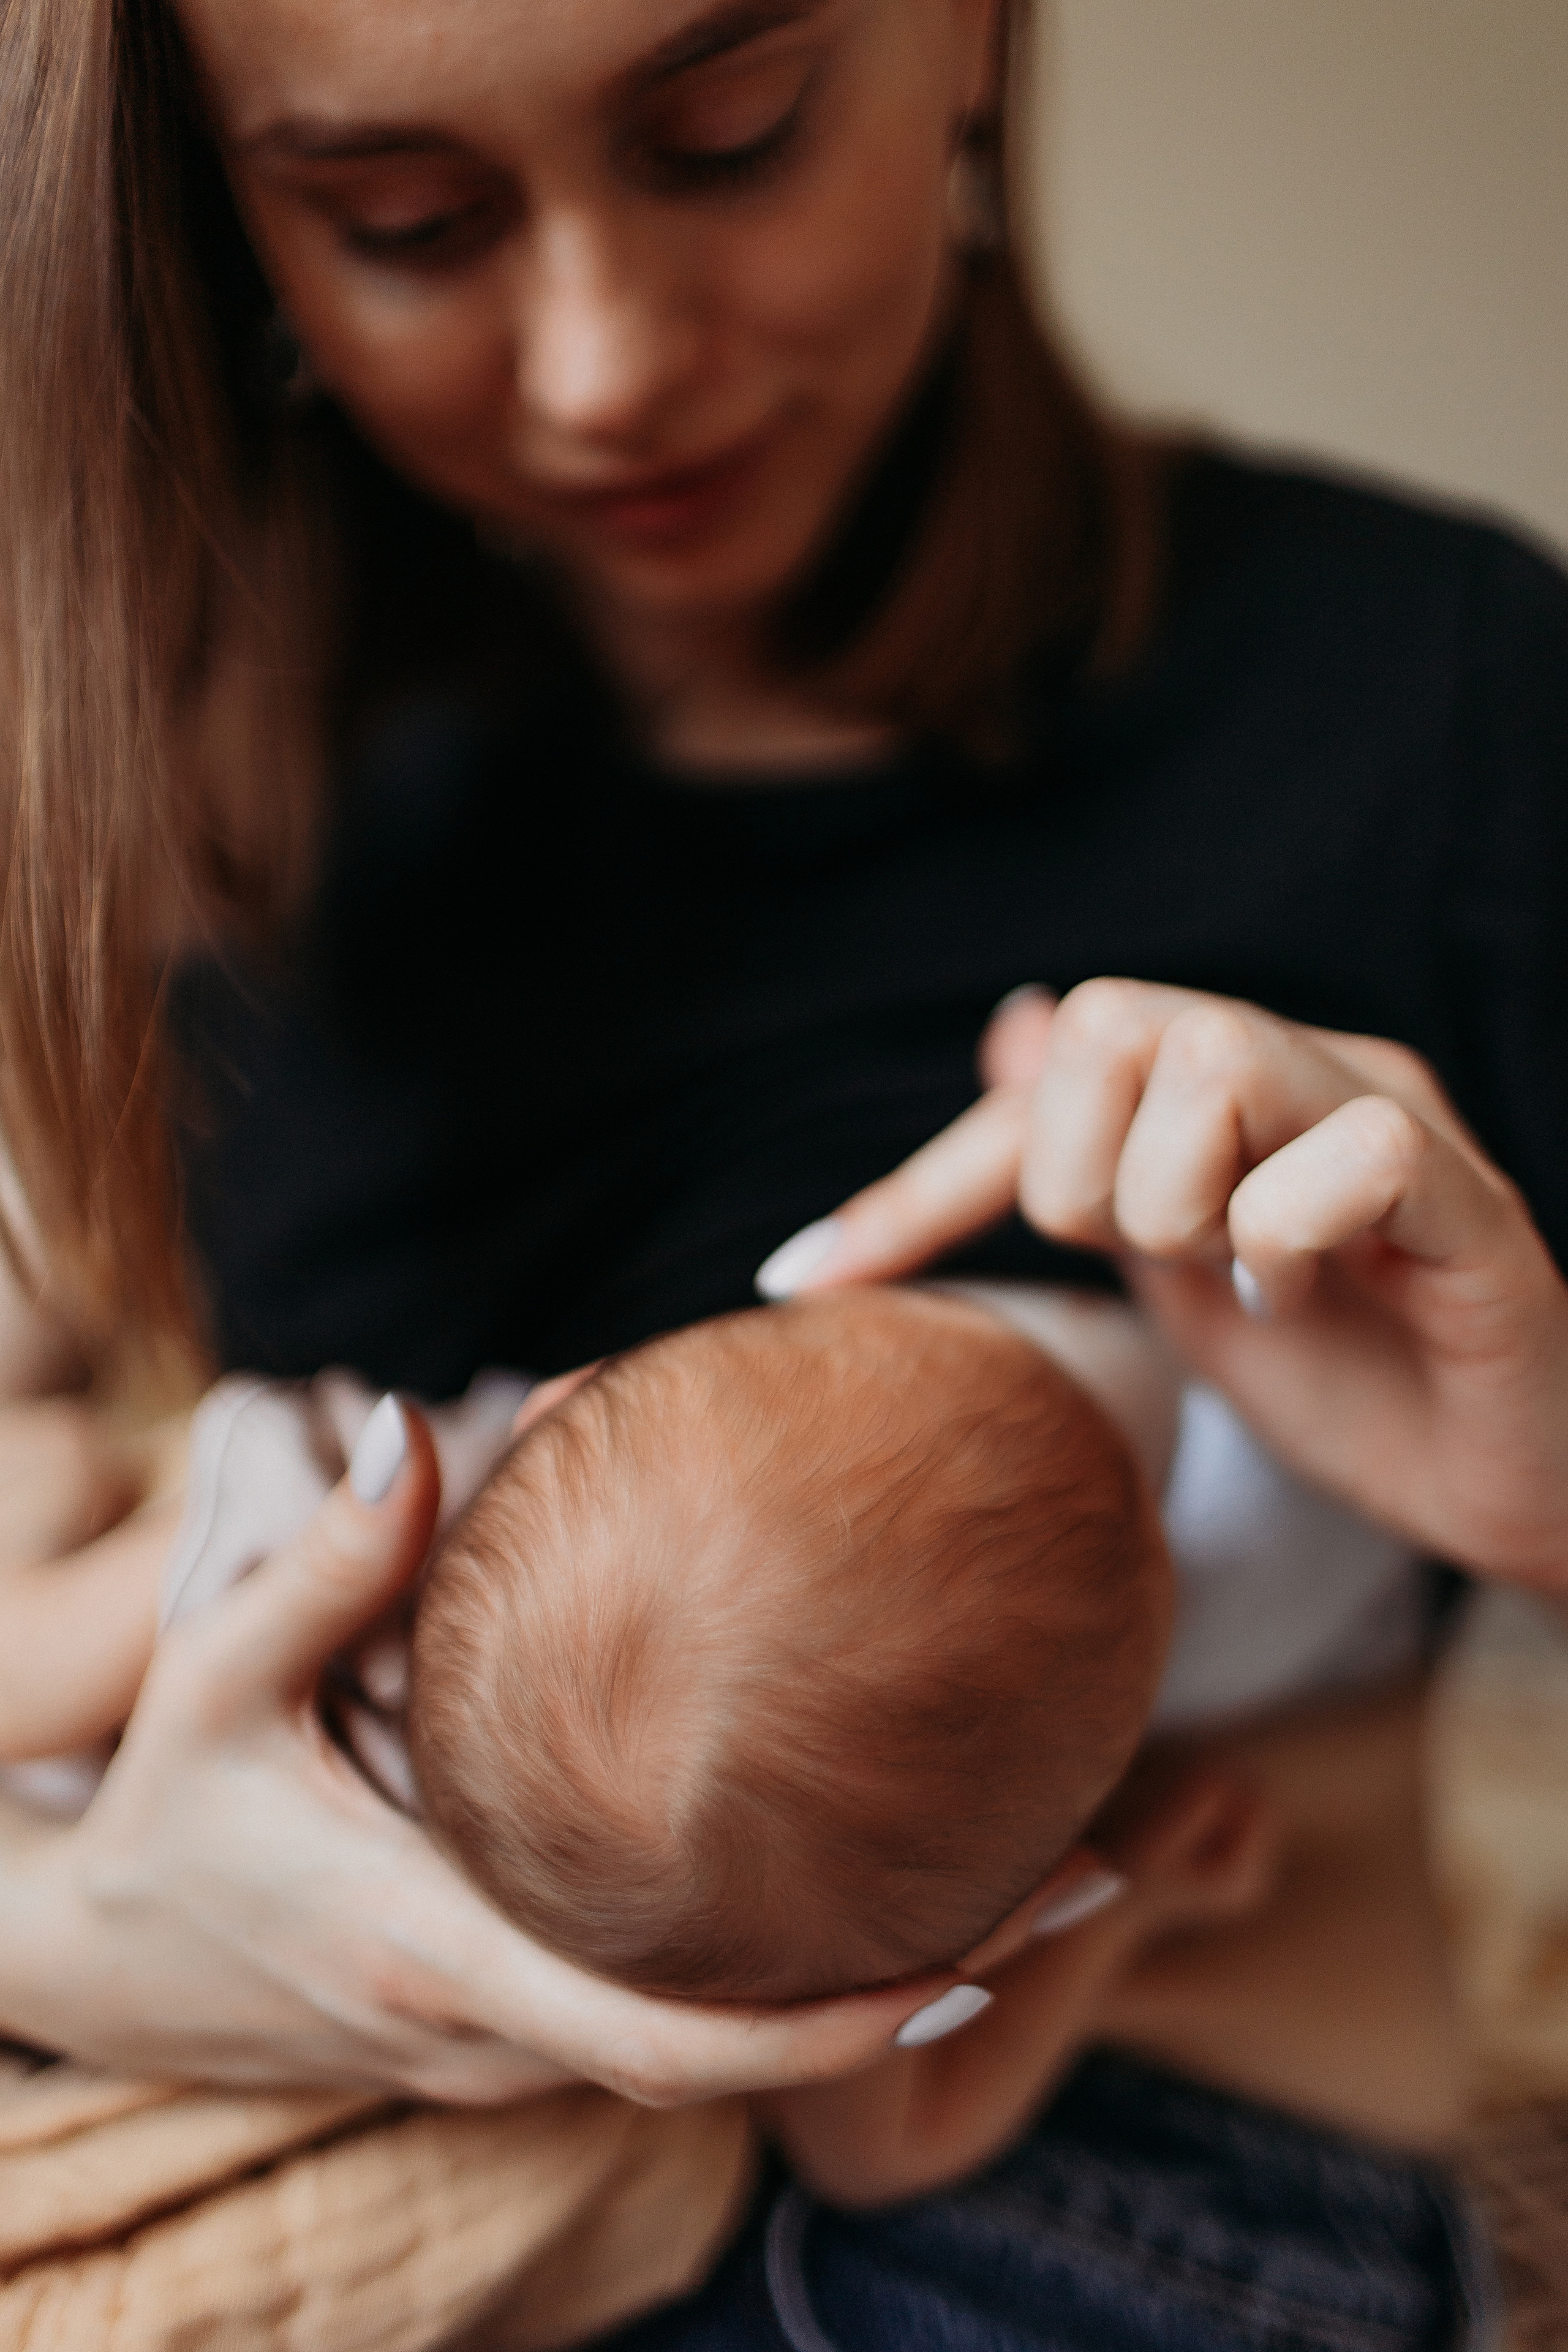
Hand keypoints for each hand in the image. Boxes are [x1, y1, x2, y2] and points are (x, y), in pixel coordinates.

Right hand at [1, 1405, 957, 2101]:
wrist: (96, 1959)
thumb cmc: (163, 1819)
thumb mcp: (213, 1686)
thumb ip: (325, 1569)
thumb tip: (412, 1428)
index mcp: (446, 1957)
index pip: (683, 2043)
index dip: (842, 2021)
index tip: (984, 1952)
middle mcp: (498, 2029)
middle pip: (751, 2063)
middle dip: (925, 1989)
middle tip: (1083, 1873)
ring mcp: (504, 2047)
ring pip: (722, 2053)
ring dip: (874, 1983)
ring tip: (1021, 1869)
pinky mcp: (500, 2027)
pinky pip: (670, 2023)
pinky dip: (782, 1979)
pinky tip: (852, 1881)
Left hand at [758, 979, 1567, 1587]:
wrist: (1504, 1486)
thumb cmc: (1347, 1375)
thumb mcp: (1179, 1273)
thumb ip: (1095, 1163)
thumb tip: (1011, 1026)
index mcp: (1238, 1084)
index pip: (1044, 1069)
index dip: (924, 1181)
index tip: (810, 1281)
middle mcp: (1317, 1065)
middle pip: (1115, 1023)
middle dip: (1088, 1173)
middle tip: (1161, 1263)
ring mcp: (1397, 1123)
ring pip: (1215, 1059)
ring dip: (1184, 1203)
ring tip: (1247, 1279)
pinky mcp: (1470, 1206)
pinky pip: (1347, 1152)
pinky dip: (1289, 1235)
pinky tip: (1309, 1298)